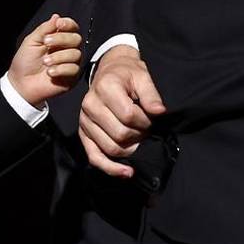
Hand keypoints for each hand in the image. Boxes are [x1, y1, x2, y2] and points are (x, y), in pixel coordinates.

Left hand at [7, 14, 82, 106]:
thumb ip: (44, 29)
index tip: (59, 24)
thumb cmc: (24, 63)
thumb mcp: (31, 42)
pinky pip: (74, 69)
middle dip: (61, 39)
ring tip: (45, 62)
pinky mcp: (72, 77)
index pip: (71, 28)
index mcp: (58, 39)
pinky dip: (61, 69)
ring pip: (76, 54)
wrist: (21, 84)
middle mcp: (66, 50)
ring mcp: (70, 63)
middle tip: (46, 43)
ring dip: (59, 57)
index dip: (68, 24)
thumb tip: (56, 16)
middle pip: (76, 38)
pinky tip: (50, 72)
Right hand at [78, 45, 166, 178]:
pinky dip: (111, 168)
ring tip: (140, 141)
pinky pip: (94, 157)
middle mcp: (90, 105)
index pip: (128, 115)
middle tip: (148, 130)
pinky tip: (127, 172)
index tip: (152, 118)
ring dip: (130, 150)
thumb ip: (151, 94)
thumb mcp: (142, 76)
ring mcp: (84, 121)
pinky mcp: (83, 133)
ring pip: (109, 148)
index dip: (145, 121)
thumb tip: (159, 112)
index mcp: (105, 88)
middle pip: (119, 134)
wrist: (110, 71)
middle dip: (140, 136)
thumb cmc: (128, 74)